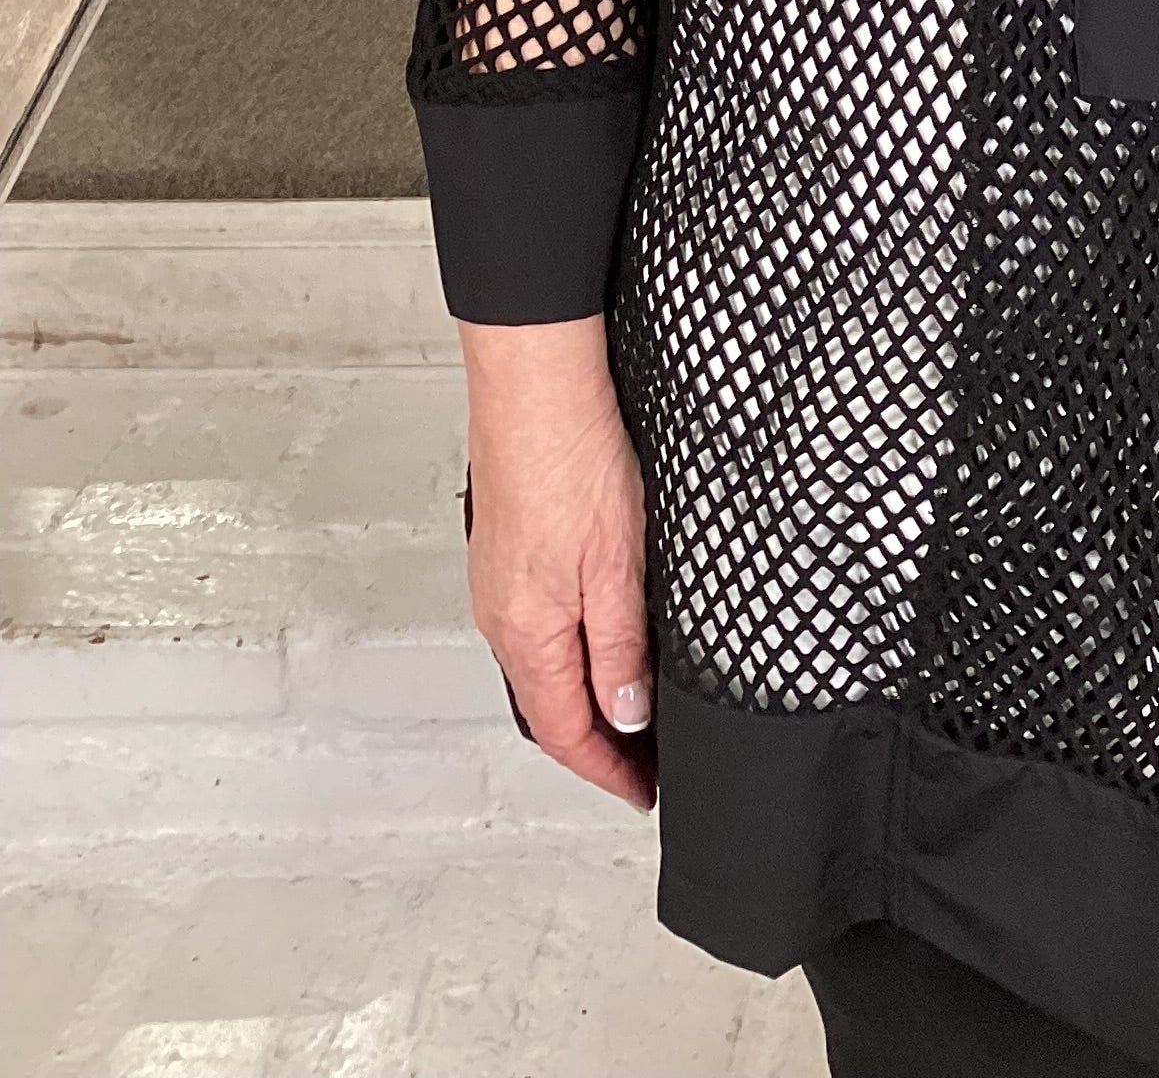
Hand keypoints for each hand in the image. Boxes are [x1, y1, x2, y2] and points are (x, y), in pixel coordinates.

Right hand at [460, 316, 654, 811]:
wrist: (534, 383)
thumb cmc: (572, 460)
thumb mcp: (617, 565)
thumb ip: (621, 647)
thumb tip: (626, 713)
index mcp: (529, 631)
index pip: (567, 731)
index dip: (609, 769)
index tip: (642, 793)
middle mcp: (502, 615)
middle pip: (548, 706)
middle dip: (594, 743)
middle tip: (641, 764)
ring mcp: (498, 581)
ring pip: (540, 665)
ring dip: (579, 698)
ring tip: (626, 712)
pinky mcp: (505, 549)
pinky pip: (534, 625)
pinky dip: (567, 653)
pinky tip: (595, 639)